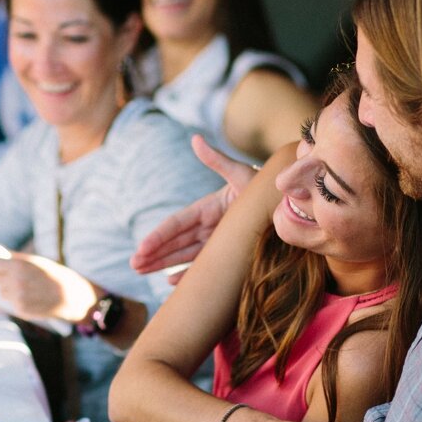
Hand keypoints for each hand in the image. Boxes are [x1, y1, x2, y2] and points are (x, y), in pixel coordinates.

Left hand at [0, 253, 96, 322]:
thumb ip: (13, 258)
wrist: (70, 295)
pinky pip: (9, 304)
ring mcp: (17, 298)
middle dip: (0, 277)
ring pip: (0, 293)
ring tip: (25, 287)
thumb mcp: (35, 260)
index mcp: (18, 266)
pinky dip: (15, 300)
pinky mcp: (20, 310)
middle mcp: (15, 282)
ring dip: (7, 290)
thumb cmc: (52, 274)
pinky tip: (29, 297)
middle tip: (13, 276)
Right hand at [130, 136, 255, 280]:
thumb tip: (196, 139)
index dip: (159, 236)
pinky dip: (188, 274)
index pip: (177, 224)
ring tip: (141, 271)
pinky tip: (171, 282)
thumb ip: (217, 160)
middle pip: (175, 242)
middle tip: (134, 265)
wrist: (286, 202)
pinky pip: (204, 265)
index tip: (143, 248)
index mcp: (207, 208)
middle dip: (154, 253)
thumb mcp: (240, 173)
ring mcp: (216, 240)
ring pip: (184, 254)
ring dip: (163, 263)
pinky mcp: (226, 252)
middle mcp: (207, 225)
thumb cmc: (264, 187)